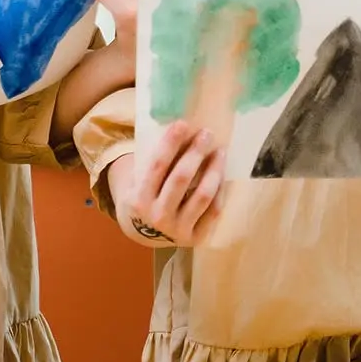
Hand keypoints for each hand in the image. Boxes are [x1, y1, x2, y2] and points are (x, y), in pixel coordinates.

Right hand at [108, 120, 225, 246]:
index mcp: (139, 198)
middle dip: (195, 152)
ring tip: (220, 152)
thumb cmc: (145, 196)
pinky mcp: (195, 238)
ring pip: (201, 195)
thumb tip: (179, 130)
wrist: (144, 234)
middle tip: (207, 133)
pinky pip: (213, 212)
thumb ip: (152, 164)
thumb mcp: (138, 183)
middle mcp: (157, 215)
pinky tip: (222, 174)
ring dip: (214, 170)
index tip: (183, 123)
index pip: (157, 165)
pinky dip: (220, 191)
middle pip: (181, 178)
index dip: (170, 143)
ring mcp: (177, 229)